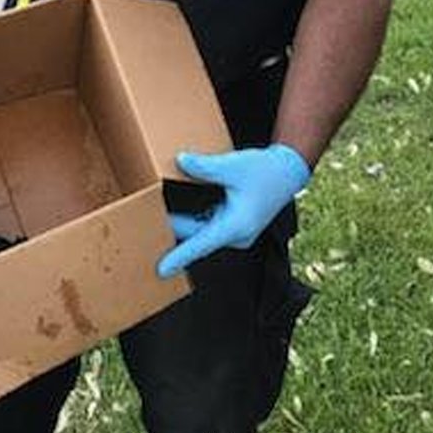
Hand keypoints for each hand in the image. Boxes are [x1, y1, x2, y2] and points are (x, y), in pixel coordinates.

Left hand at [157, 144, 310, 278]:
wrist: (287, 171)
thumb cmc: (264, 171)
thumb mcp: (233, 166)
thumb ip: (205, 167)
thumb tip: (180, 162)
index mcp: (236, 226)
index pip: (201, 245)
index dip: (179, 257)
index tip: (160, 270)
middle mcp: (235, 235)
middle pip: (197, 238)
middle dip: (173, 235)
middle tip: (144, 231)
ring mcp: (235, 232)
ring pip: (201, 232)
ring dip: (182, 225)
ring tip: (154, 218)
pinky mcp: (233, 225)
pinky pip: (208, 226)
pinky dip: (193, 220)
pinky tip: (176, 210)